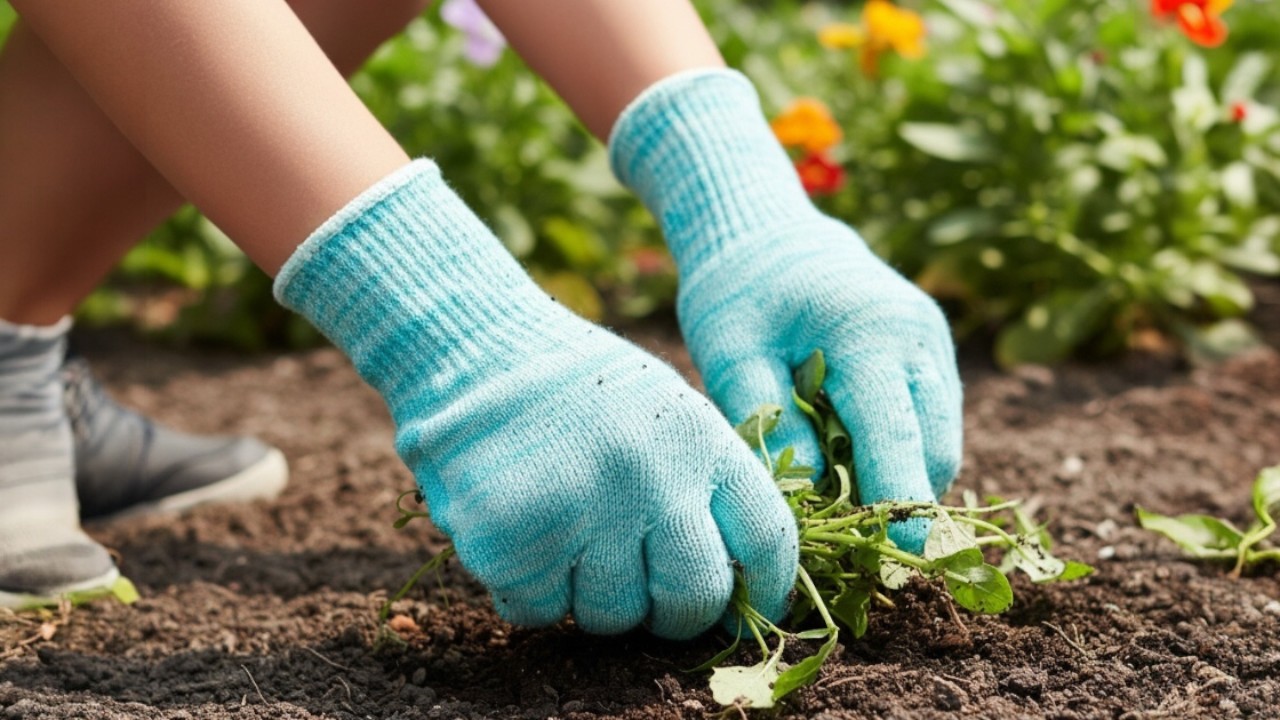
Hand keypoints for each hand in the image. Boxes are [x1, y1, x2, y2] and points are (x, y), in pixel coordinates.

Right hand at [401, 304, 797, 637]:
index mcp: (700, 440)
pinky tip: (518, 534)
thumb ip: (705, 483)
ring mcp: (582, 512)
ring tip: (565, 533)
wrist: (471, 349)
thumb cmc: (576, 389)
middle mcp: (651, 478)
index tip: (754, 609)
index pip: (768, 539)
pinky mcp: (514, 543)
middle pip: (694, 599)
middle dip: (673, 614)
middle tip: (646, 596)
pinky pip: (538, 612)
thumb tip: (741, 577)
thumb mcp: (665, 409)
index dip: (768, 590)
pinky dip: (526, 591)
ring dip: (590, 596)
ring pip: (613, 618)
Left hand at [608, 69, 961, 552]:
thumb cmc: (737, 292)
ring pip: (939, 439)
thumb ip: (770, 421)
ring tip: (843, 502)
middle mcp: (918, 337)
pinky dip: (898, 451)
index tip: (897, 558)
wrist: (763, 231)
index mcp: (871, 332)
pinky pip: (928, 419)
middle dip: (904, 502)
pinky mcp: (929, 350)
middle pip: (935, 448)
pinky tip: (849, 461)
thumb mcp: (731, 355)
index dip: (900, 503)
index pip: (898, 437)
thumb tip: (809, 496)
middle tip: (854, 546)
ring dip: (902, 478)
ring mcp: (932, 342)